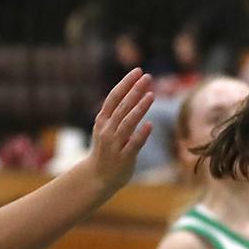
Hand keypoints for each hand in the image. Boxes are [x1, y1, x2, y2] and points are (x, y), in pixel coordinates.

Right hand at [87, 69, 154, 191]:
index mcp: (102, 120)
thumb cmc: (105, 149)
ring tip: (151, 94)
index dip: (126, 83)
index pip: (114, 97)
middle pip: (122, 106)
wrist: (97, 177)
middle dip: (135, 90)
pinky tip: (150, 124)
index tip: (138, 71)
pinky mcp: (124, 157)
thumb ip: (115, 113)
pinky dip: (141, 134)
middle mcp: (107, 130)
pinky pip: (133, 144)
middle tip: (148, 77)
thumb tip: (131, 92)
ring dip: (139, 108)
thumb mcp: (105, 128)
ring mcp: (115, 144)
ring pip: (128, 123)